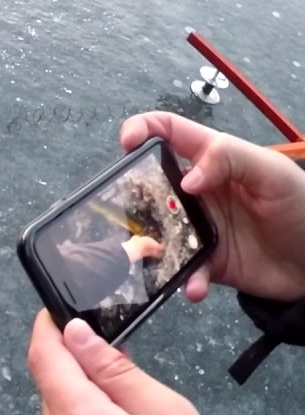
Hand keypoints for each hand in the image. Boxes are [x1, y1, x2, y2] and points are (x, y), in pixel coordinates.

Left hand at [27, 310, 217, 414]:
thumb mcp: (163, 410)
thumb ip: (113, 370)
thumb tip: (75, 334)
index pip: (44, 358)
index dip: (47, 329)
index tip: (60, 310)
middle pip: (50, 386)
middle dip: (76, 368)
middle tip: (118, 362)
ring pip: (56, 413)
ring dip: (80, 400)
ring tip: (128, 409)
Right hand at [120, 112, 304, 302]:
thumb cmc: (303, 207)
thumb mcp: (273, 172)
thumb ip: (230, 159)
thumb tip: (186, 180)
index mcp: (212, 160)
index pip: (169, 132)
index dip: (143, 128)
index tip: (127, 143)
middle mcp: (197, 192)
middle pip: (148, 183)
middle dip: (131, 195)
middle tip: (132, 212)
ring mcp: (196, 227)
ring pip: (155, 230)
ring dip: (152, 245)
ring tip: (161, 256)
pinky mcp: (203, 260)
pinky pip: (180, 270)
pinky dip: (185, 280)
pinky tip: (197, 286)